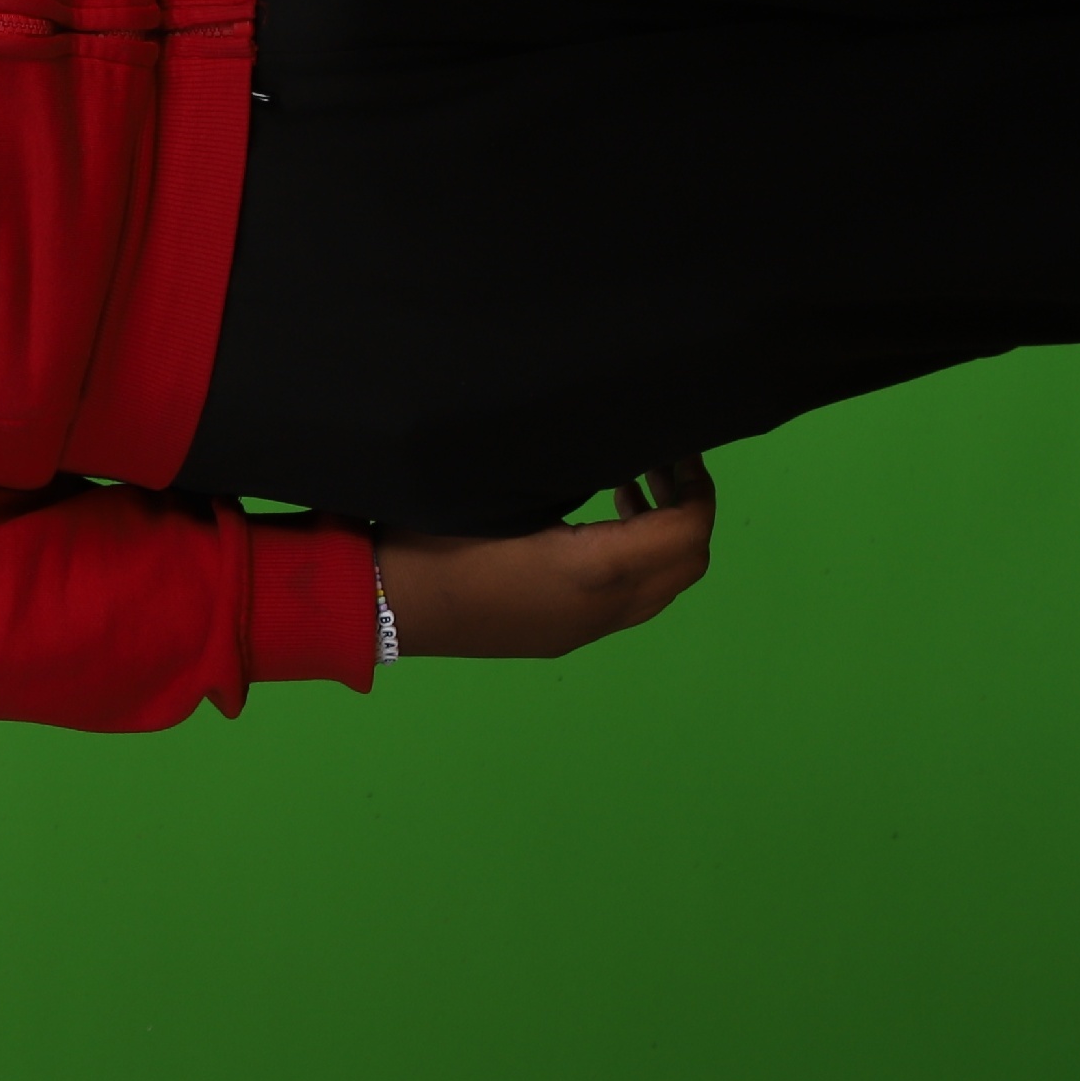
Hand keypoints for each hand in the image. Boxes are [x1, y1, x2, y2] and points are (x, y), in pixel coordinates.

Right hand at [374, 459, 715, 657]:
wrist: (383, 608)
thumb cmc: (433, 541)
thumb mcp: (504, 492)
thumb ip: (570, 475)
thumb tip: (614, 443)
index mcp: (593, 570)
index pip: (687, 532)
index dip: (696, 486)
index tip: (673, 447)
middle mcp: (603, 610)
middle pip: (688, 564)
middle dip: (687, 509)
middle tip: (658, 464)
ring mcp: (585, 631)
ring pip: (662, 588)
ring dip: (660, 538)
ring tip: (626, 489)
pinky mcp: (564, 637)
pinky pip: (630, 601)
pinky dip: (635, 562)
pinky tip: (591, 529)